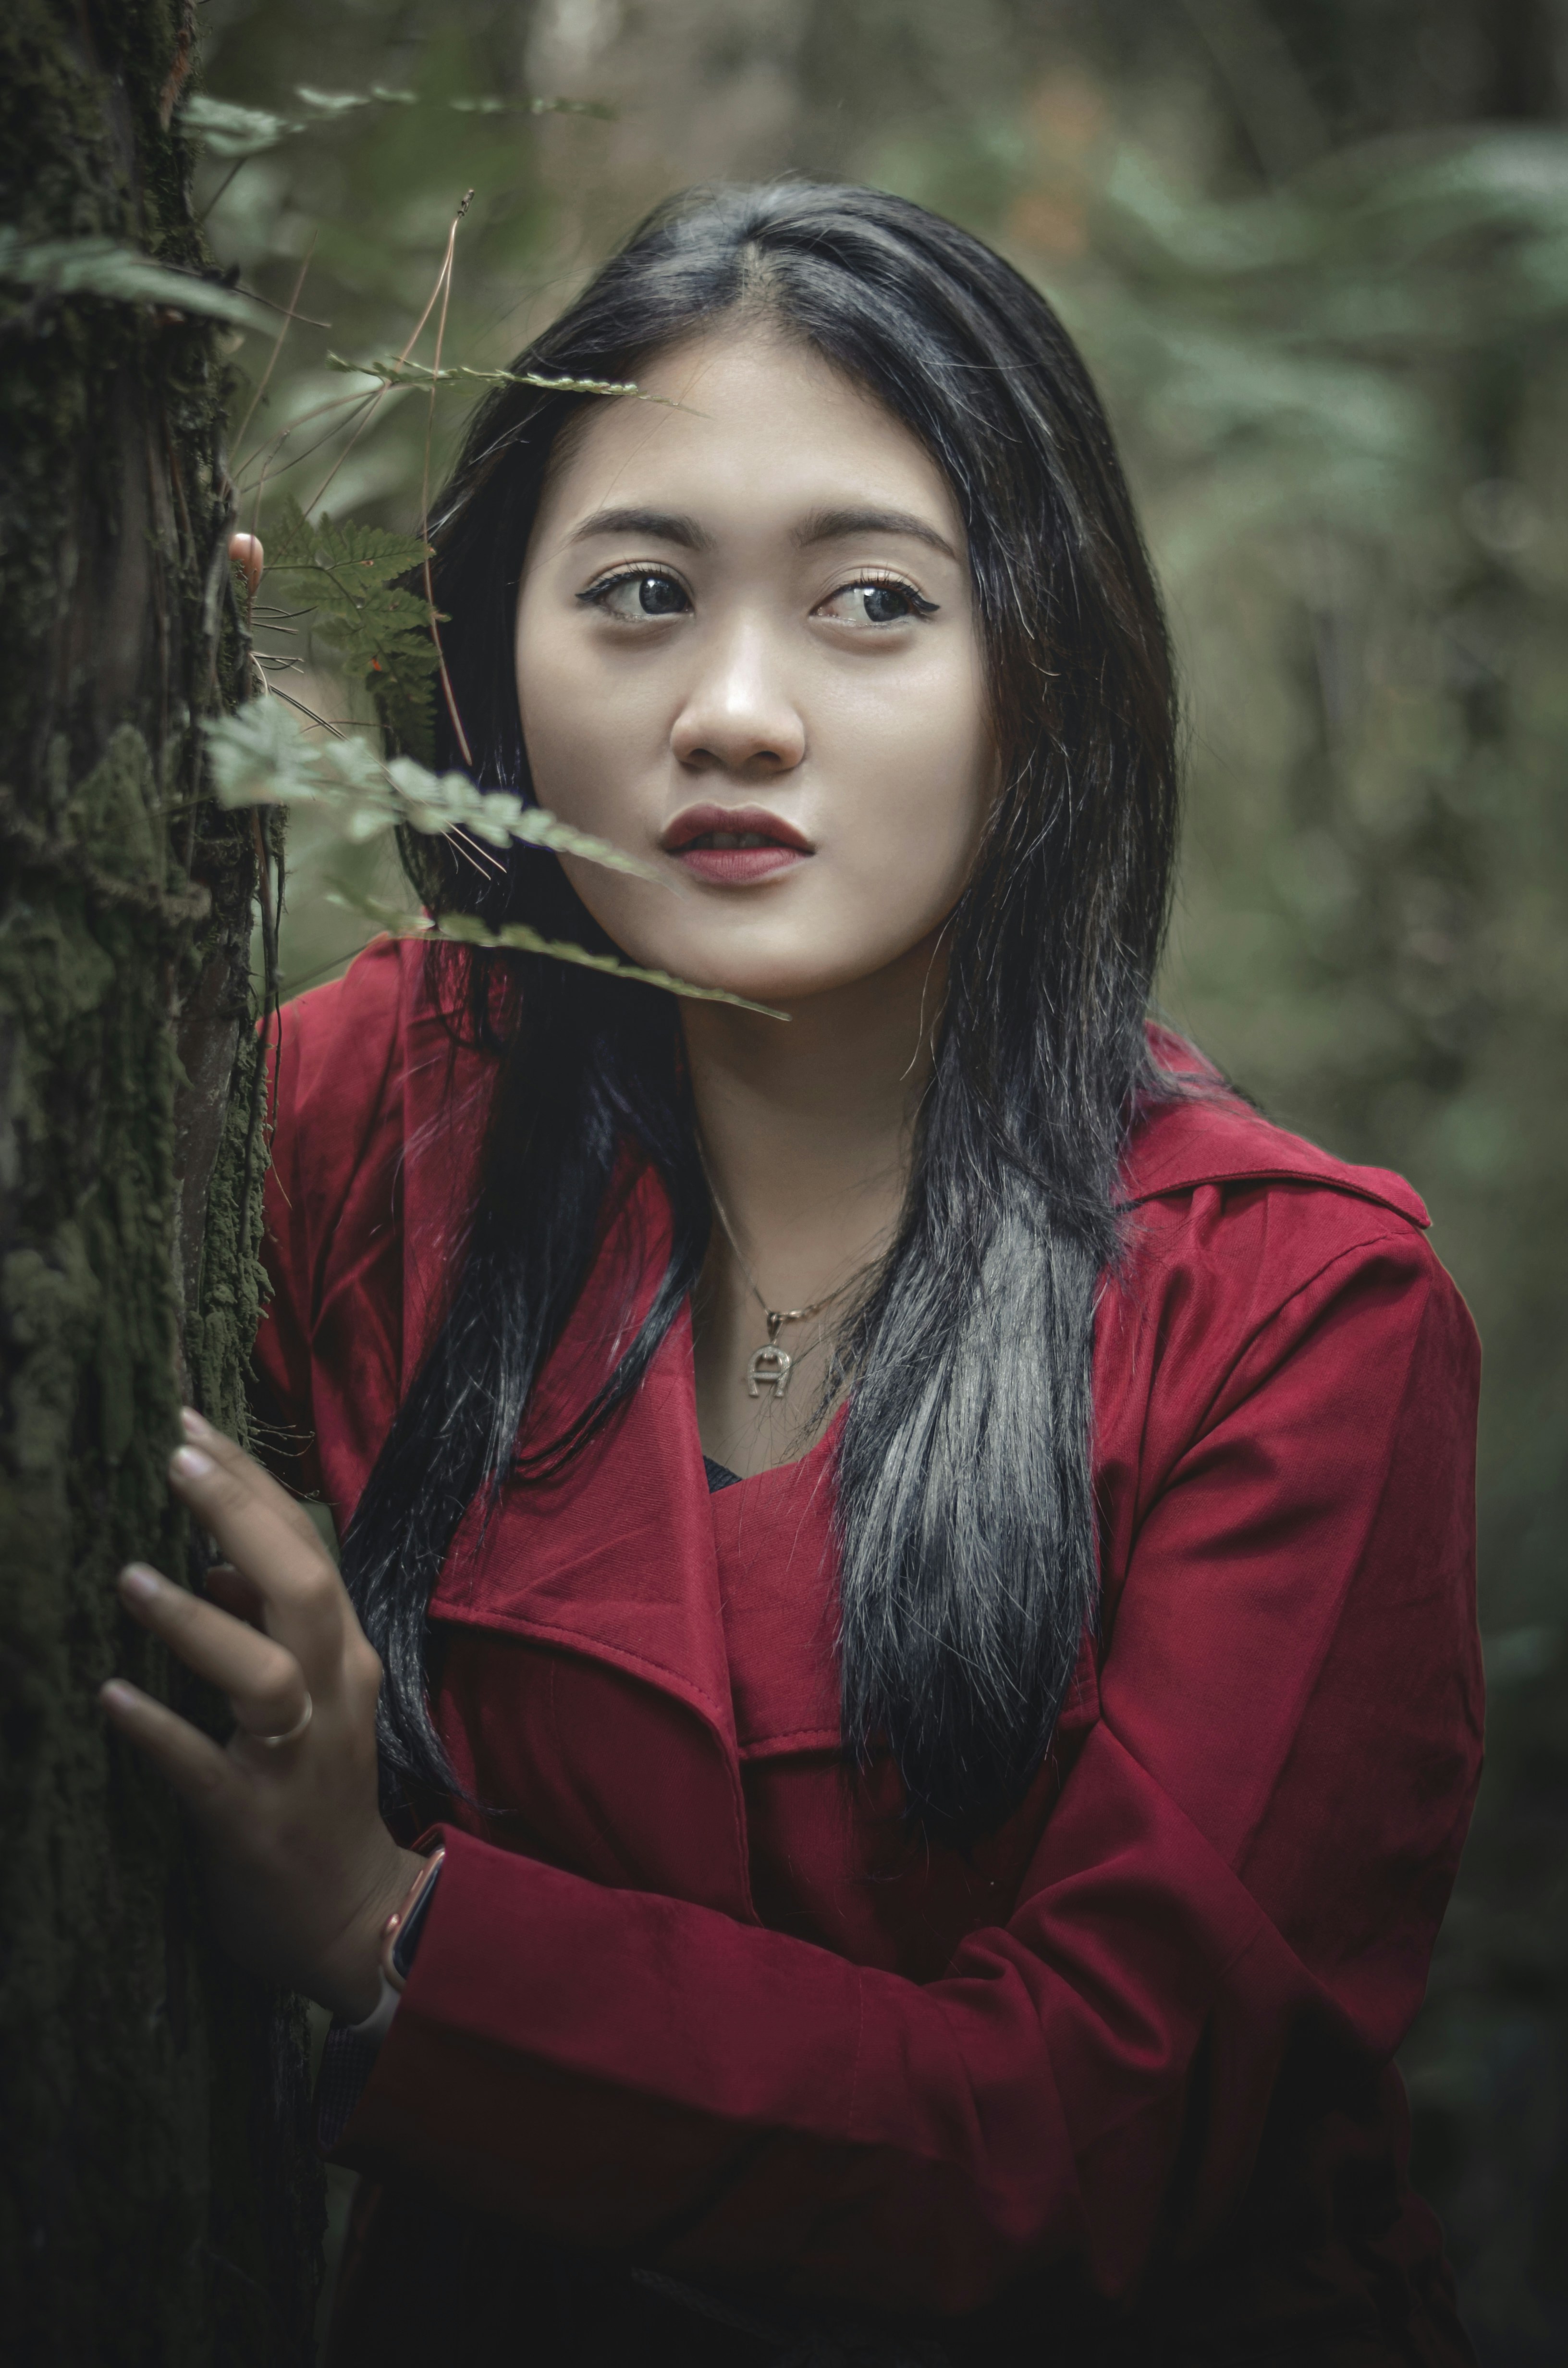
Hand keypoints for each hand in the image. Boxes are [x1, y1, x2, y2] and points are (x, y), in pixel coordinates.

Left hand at [100, 1409, 423, 2020]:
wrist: (354, 1917)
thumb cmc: (315, 1793)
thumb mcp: (305, 1695)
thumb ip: (266, 1625)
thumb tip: (212, 1560)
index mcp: (342, 1652)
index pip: (304, 1544)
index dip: (249, 1481)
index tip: (188, 1423)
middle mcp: (332, 1691)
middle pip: (302, 1587)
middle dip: (238, 1517)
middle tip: (171, 1457)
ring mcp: (299, 1758)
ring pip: (266, 1677)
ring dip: (197, 1625)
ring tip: (127, 1579)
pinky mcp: (256, 1821)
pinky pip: (208, 1772)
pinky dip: (161, 1734)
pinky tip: (110, 1704)